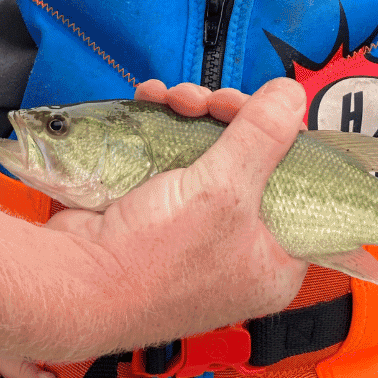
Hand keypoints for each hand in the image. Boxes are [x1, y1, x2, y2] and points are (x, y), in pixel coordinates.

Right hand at [0, 77, 307, 361]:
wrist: (73, 282)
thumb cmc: (153, 265)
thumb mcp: (224, 192)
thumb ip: (263, 136)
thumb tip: (291, 95)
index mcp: (274, 260)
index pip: (304, 188)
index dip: (288, 142)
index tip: (270, 111)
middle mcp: (240, 245)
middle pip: (255, 159)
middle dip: (230, 117)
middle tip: (213, 102)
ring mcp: (196, 226)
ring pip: (211, 149)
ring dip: (194, 113)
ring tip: (175, 100)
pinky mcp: (159, 207)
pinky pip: (174, 153)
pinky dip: (164, 124)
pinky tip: (153, 102)